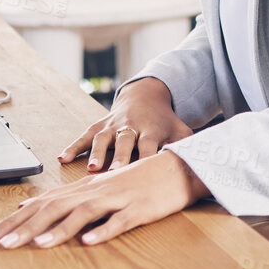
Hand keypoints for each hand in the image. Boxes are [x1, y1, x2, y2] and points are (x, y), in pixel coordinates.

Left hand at [0, 150, 211, 248]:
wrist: (178, 168)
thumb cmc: (138, 180)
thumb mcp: (98, 187)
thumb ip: (65, 198)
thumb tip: (29, 204)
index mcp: (83, 188)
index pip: (42, 203)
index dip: (14, 219)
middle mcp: (95, 191)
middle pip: (55, 207)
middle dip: (25, 226)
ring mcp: (118, 199)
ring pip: (84, 213)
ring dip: (59, 229)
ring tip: (37, 244)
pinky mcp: (139, 208)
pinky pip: (120, 220)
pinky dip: (104, 230)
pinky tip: (90, 242)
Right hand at [59, 76, 192, 171]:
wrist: (146, 94)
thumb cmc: (164, 120)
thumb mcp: (180, 129)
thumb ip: (189, 145)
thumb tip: (206, 162)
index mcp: (151, 129)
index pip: (149, 144)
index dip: (147, 156)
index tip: (145, 173)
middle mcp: (131, 126)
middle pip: (125, 141)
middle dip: (119, 156)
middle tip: (114, 173)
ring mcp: (113, 124)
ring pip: (104, 138)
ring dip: (97, 152)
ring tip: (92, 169)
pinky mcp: (100, 124)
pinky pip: (85, 135)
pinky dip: (73, 146)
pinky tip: (61, 158)